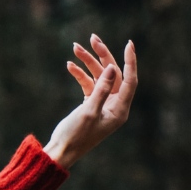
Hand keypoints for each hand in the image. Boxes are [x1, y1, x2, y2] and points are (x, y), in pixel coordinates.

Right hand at [43, 35, 137, 168]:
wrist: (60, 152)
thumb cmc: (75, 136)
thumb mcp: (89, 112)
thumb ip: (101, 89)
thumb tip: (113, 68)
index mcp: (120, 110)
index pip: (130, 80)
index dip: (130, 61)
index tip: (128, 43)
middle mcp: (114, 106)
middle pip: (113, 74)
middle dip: (102, 55)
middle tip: (92, 38)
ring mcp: (102, 104)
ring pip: (98, 76)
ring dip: (87, 62)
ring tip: (75, 48)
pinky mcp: (90, 104)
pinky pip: (88, 84)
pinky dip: (79, 74)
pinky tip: (69, 65)